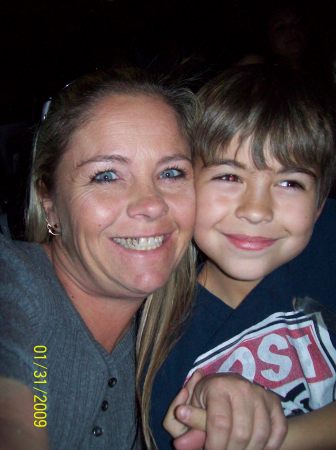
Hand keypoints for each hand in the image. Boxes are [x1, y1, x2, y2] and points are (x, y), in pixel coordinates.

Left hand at [164, 371, 286, 449]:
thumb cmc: (207, 400)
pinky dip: (268, 445)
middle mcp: (242, 386)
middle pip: (241, 433)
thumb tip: (179, 444)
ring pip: (260, 435)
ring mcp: (261, 393)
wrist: (231, 387)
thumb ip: (186, 428)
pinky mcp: (274, 402)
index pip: (219, 423)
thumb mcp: (191, 408)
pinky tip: (253, 445)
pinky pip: (278, 431)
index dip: (214, 446)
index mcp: (217, 385)